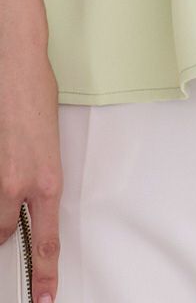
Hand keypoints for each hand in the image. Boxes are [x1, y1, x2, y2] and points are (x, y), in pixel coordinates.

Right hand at [0, 0, 61, 302]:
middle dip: (4, 224)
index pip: (45, 240)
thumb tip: (26, 196)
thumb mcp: (46, 142)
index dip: (44, 273)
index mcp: (46, 179)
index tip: (45, 296)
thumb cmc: (33, 94)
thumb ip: (36, 176)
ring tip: (5, 163)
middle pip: (3, 233)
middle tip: (9, 192)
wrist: (13, 63)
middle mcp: (15, 184)